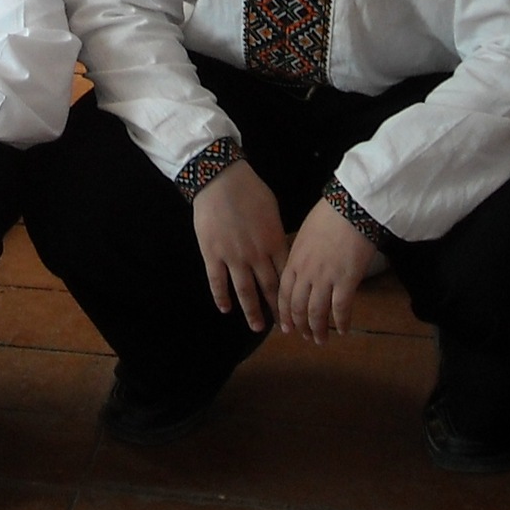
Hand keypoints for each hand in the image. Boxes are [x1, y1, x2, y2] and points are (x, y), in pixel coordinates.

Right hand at [190, 160, 287, 333]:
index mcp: (274, 243)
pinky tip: (226, 309)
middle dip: (277, 310)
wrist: (221, 180)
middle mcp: (256, 255)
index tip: (297, 309)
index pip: (286, 276)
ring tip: (258, 328)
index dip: (292, 295)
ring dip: (252, 312)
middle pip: (269, 289)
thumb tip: (281, 249)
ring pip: (245, 291)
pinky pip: (217, 282)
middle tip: (284, 328)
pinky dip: (221, 297)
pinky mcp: (213, 255)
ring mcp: (234, 257)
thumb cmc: (250, 190)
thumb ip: (276, 234)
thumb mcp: (272, 212)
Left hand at [275, 200, 373, 342]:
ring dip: (318, 329)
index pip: (283, 293)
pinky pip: (340, 308)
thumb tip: (301, 268)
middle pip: (297, 307)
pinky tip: (344, 331)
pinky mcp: (346, 281)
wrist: (350, 208)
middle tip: (304, 337)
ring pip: (316, 312)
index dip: (284, 313)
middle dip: (299, 325)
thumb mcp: (305, 234)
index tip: (285, 327)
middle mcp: (306, 273)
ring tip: (321, 340)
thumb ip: (300, 255)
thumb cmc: (328, 215)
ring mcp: (325, 278)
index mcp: (293, 260)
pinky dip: (341, 323)